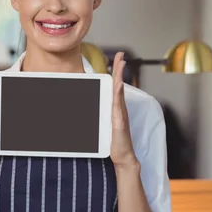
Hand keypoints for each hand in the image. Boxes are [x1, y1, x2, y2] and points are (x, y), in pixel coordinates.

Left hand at [110, 52, 139, 169]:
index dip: (116, 72)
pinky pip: (118, 105)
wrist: (122, 156)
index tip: (116, 60)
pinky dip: (118, 93)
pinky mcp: (119, 121)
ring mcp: (120, 114)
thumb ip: (99, 116)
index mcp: (115, 108)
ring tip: (121, 63)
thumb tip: (88, 109)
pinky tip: (118, 84)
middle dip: (120, 69)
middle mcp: (119, 108)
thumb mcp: (103, 126)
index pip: (115, 86)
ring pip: (119, 91)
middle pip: (119, 84)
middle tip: (121, 55)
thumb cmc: (114, 143)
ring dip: (120, 76)